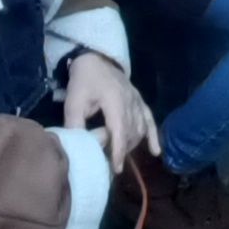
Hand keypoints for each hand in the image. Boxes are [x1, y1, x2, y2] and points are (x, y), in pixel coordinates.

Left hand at [59, 50, 154, 174]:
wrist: (95, 59)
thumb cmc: (83, 81)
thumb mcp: (73, 103)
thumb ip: (75, 125)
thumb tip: (76, 148)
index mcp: (114, 101)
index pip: (120, 131)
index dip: (118, 151)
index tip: (115, 168)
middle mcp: (130, 101)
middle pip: (131, 132)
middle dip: (122, 151)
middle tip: (110, 165)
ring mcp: (137, 100)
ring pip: (140, 128)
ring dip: (132, 144)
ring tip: (120, 157)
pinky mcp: (139, 101)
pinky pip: (149, 119)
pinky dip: (153, 135)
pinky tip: (155, 151)